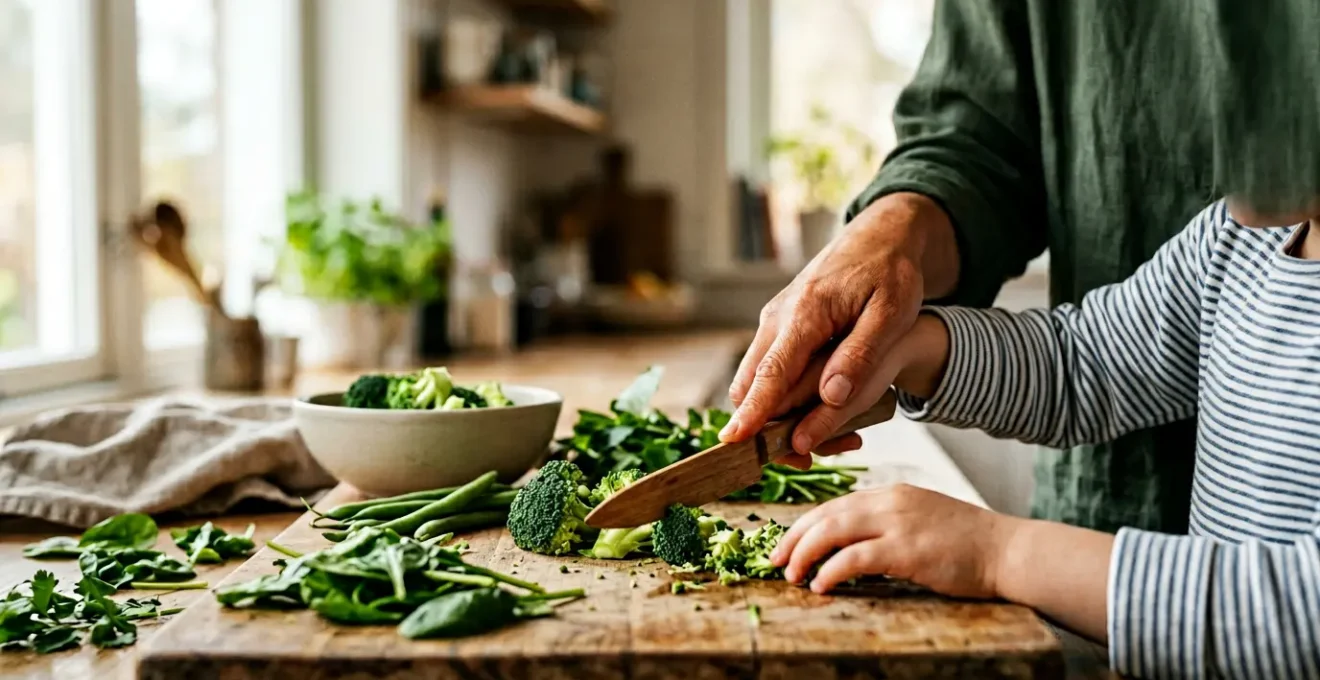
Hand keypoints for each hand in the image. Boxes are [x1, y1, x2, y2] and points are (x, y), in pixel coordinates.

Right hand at [723, 193, 957, 455]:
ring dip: (780, 417)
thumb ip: (860, 354)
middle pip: (750, 383)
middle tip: (810, 459)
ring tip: (839, 436)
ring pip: (756, 381)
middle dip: (767, 428)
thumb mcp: (892, 313)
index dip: (753, 411)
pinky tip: (828, 408)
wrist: (880, 237)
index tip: (734, 441)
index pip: (771, 372)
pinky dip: (787, 398)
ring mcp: (775, 322)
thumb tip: (832, 396)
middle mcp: (779, 317)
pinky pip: (771, 370)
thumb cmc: (891, 272)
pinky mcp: (780, 327)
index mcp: (805, 313)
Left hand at [770, 484, 1019, 597]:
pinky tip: (821, 584)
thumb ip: (887, 523)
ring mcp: (898, 523)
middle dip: (794, 538)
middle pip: (825, 514)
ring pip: (832, 531)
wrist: (1008, 550)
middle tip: (776, 560)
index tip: (787, 543)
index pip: (835, 504)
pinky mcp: (906, 549)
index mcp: (892, 493)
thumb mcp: (921, 519)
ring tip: (792, 575)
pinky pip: (855, 557)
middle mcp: (890, 501)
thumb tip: (850, 544)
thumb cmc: (968, 543)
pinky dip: (831, 570)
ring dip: (805, 554)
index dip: (805, 524)